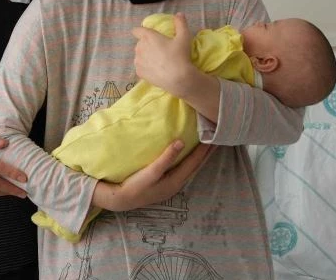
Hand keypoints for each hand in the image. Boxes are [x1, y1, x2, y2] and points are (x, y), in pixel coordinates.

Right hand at [93, 140, 215, 211]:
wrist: (120, 199)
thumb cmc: (136, 186)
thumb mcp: (151, 172)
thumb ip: (166, 158)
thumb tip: (181, 142)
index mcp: (176, 181)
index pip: (194, 162)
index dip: (204, 150)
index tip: (213, 136)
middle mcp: (177, 183)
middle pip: (195, 165)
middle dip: (205, 153)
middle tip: (215, 138)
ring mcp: (171, 184)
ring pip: (189, 167)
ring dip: (197, 156)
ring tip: (205, 144)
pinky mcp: (164, 182)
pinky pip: (181, 168)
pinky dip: (187, 159)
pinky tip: (185, 154)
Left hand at [131, 12, 197, 97]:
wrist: (178, 78)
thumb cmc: (180, 56)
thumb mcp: (184, 37)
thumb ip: (181, 24)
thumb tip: (179, 14)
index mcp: (148, 37)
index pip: (137, 30)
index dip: (140, 31)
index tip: (147, 35)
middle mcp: (140, 47)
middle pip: (140, 43)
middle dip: (146, 45)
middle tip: (159, 50)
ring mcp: (138, 60)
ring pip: (139, 56)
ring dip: (145, 56)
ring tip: (157, 61)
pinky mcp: (138, 72)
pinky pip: (140, 67)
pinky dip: (146, 67)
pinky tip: (155, 70)